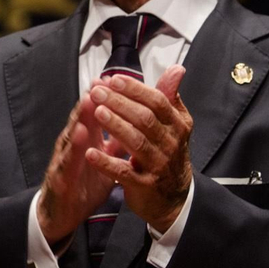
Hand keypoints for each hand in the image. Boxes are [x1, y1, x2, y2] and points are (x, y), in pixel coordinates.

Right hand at [37, 88, 118, 244]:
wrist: (62, 213)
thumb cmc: (84, 183)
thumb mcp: (106, 160)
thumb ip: (119, 141)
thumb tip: (138, 123)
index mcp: (87, 139)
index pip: (96, 113)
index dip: (107, 98)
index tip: (118, 79)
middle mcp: (74, 144)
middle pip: (82, 117)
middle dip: (92, 99)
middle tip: (102, 80)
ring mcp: (65, 159)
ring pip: (73, 133)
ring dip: (80, 117)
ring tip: (89, 100)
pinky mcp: (61, 177)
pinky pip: (68, 161)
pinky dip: (74, 147)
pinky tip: (80, 136)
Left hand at [84, 66, 193, 232]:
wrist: (174, 198)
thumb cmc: (168, 154)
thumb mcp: (174, 126)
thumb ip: (169, 97)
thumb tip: (177, 69)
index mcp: (178, 126)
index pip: (157, 101)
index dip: (134, 89)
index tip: (112, 79)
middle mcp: (171, 144)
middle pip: (145, 119)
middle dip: (119, 103)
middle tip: (96, 91)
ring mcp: (158, 165)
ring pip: (136, 142)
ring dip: (115, 126)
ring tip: (96, 112)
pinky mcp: (144, 185)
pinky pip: (124, 172)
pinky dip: (107, 163)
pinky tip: (90, 153)